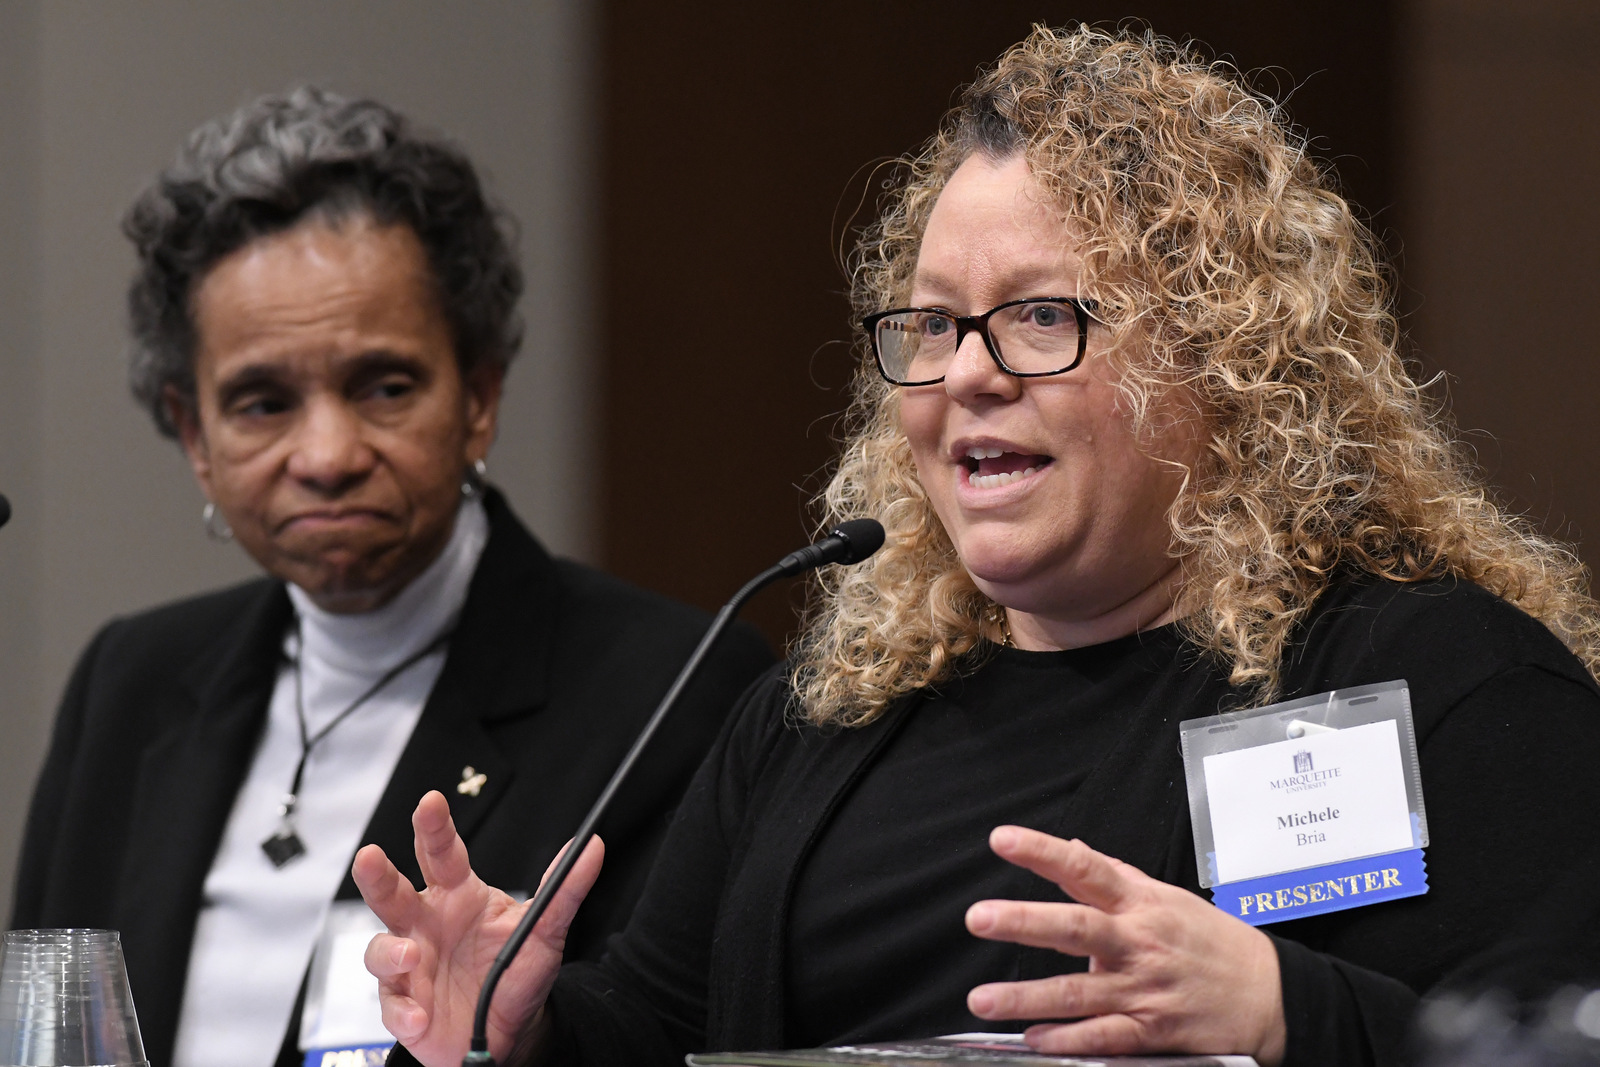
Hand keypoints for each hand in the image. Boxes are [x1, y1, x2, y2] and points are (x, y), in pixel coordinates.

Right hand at [352, 790, 604, 1066]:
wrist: (511, 1031)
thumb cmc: (519, 971)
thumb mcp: (547, 929)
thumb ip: (564, 888)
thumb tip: (592, 845)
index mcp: (458, 895)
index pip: (442, 854)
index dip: (434, 828)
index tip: (431, 802)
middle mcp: (427, 923)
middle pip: (392, 892)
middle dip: (377, 874)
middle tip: (370, 856)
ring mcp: (410, 964)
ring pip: (380, 948)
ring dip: (391, 951)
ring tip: (412, 954)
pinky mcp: (404, 1004)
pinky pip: (393, 1004)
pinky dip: (404, 1011)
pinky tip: (419, 1017)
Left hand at [964, 826, 1284, 1066]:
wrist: (1269, 993)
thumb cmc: (1211, 941)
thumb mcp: (1164, 896)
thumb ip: (1113, 875)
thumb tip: (1071, 850)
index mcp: (1139, 902)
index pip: (1084, 868)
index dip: (1042, 851)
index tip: (1002, 839)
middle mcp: (1138, 942)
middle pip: (1075, 928)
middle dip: (1024, 922)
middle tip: (979, 917)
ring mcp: (1144, 989)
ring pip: (1078, 992)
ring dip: (1027, 997)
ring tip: (984, 999)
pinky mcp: (1153, 1031)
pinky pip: (1104, 1037)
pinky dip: (1069, 1041)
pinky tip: (1035, 1040)